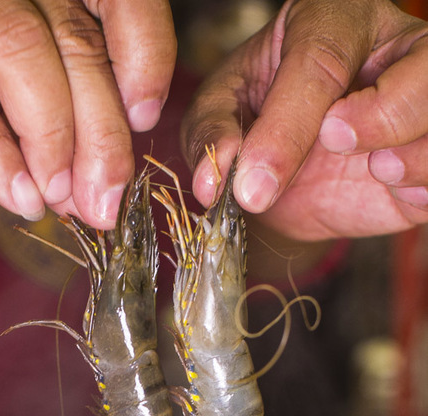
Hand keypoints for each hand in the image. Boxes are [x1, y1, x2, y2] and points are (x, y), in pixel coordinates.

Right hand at [0, 0, 175, 226]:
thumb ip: (37, 128)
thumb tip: (88, 189)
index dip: (144, 51)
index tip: (145, 117)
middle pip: (75, 39)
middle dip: (102, 133)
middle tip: (105, 200)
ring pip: (23, 53)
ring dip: (54, 141)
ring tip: (59, 199)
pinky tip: (17, 195)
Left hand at [182, 0, 427, 239]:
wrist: (284, 169)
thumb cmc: (257, 118)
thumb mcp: (222, 111)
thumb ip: (213, 134)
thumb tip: (212, 181)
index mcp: (333, 22)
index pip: (323, 59)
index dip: (292, 121)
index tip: (259, 179)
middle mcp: (392, 52)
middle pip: (423, 68)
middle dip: (386, 114)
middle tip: (337, 142)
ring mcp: (419, 101)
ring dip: (413, 155)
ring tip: (375, 169)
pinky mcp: (426, 153)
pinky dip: (422, 188)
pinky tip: (391, 189)